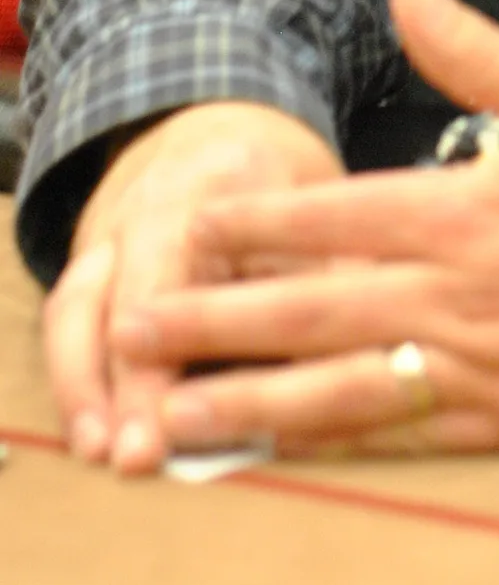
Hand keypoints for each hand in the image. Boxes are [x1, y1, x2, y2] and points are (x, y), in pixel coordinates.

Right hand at [46, 101, 340, 473]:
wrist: (222, 131)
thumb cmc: (288, 186)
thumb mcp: (325, 212)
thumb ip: (333, 286)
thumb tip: (344, 379)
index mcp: (224, 177)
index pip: (197, 257)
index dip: (193, 334)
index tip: (189, 411)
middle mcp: (152, 197)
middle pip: (133, 287)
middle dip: (132, 375)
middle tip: (138, 453)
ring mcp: (110, 226)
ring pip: (80, 302)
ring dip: (85, 384)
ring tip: (100, 451)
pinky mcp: (88, 261)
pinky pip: (68, 316)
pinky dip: (74, 376)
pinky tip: (90, 432)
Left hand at [112, 0, 498, 459]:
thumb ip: (476, 50)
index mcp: (472, 210)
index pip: (330, 220)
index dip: (250, 227)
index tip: (185, 229)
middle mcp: (466, 299)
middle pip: (312, 313)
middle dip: (213, 322)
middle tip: (135, 330)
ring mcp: (492, 372)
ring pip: (345, 393)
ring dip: (251, 403)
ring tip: (175, 417)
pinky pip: (416, 438)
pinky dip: (347, 447)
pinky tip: (300, 451)